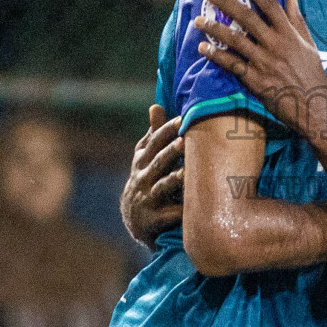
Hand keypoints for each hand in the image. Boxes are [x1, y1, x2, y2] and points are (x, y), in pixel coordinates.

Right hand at [120, 104, 183, 247]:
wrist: (134, 220)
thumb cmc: (147, 180)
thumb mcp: (145, 158)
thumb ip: (153, 134)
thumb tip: (156, 105)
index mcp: (142, 161)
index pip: (154, 142)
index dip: (166, 131)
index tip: (182, 119)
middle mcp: (143, 178)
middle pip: (158, 162)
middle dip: (171, 152)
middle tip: (184, 141)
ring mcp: (147, 199)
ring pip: (162, 188)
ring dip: (174, 180)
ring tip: (186, 174)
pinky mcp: (153, 220)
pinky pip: (168, 216)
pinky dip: (179, 212)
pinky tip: (191, 209)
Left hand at [195, 0, 326, 141]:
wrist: (314, 108)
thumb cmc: (312, 75)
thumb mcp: (308, 45)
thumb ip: (297, 20)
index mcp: (289, 34)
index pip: (270, 5)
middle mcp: (276, 45)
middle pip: (248, 18)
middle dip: (227, 2)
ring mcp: (265, 62)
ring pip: (235, 40)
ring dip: (214, 28)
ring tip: (198, 20)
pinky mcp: (256, 81)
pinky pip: (231, 65)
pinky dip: (216, 56)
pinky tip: (203, 48)